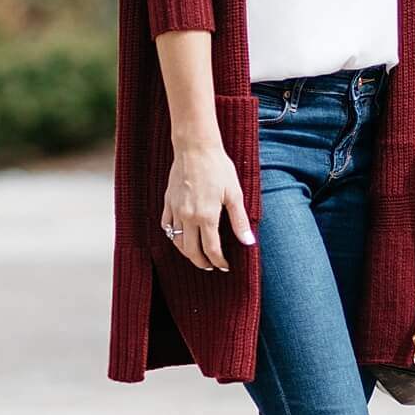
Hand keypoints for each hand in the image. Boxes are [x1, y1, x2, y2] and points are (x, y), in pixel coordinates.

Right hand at [162, 141, 254, 272]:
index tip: (225, 266)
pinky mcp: (168, 201)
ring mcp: (175, 209)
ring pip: (176, 241)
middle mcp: (188, 216)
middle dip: (202, 262)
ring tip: (197, 255)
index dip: (218, 261)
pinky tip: (181, 237)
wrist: (195, 147)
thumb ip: (240, 221)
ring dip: (187, 252)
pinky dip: (173, 236)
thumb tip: (248, 242)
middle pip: (191, 251)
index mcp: (206, 216)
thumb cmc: (218, 168)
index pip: (211, 249)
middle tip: (211, 266)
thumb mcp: (234, 194)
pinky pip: (166, 226)